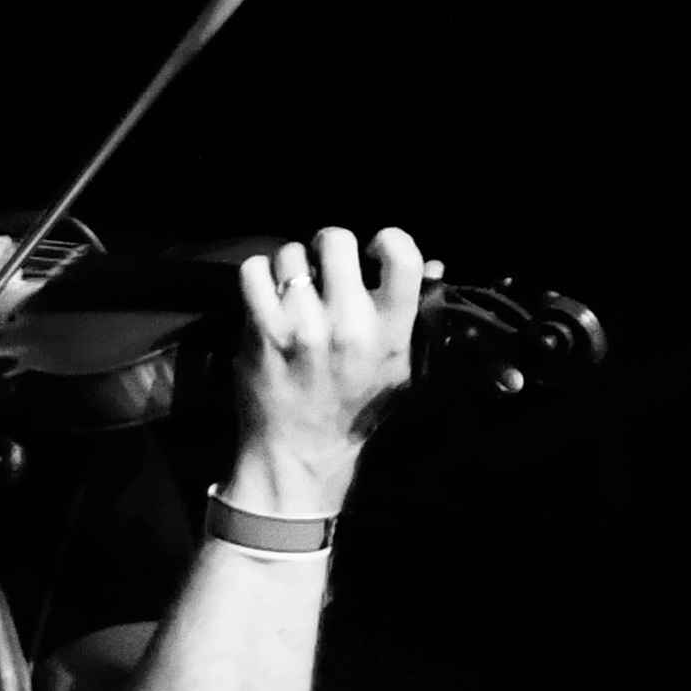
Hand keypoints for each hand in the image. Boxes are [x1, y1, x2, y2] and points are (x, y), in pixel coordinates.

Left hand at [225, 226, 422, 507]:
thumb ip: (418, 317)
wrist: (298, 452)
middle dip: (328, 247)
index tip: (372, 251)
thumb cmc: (354, 409)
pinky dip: (256, 277)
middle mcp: (350, 324)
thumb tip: (437, 265)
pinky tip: (264, 298)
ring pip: (291, 254)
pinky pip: (253, 271)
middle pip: (338, 240)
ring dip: (290, 266)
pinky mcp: (262, 330)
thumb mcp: (402, 369)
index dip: (387, 239)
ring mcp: (303, 325)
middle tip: (323, 267)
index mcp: (390, 331)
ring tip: (292, 290)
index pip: (403, 258)